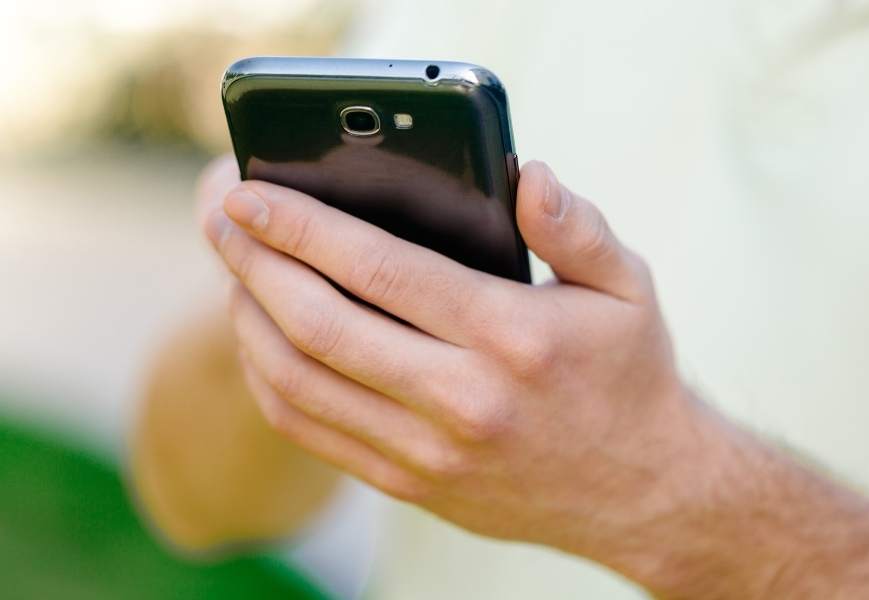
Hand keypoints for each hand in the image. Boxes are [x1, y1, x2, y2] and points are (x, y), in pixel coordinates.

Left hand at [201, 158, 723, 581]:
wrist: (642, 492)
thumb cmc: (629, 376)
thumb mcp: (627, 288)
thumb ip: (576, 226)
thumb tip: (527, 174)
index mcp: (510, 337)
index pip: (380, 269)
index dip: (303, 226)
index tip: (251, 193)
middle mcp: (462, 400)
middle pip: (320, 324)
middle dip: (254, 264)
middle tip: (222, 222)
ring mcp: (429, 452)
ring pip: (300, 383)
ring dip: (250, 321)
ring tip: (233, 274)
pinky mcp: (412, 485)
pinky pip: (312, 433)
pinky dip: (271, 381)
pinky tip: (263, 341)